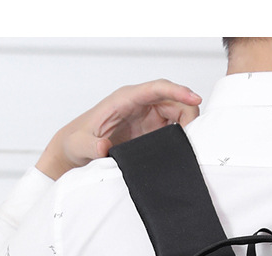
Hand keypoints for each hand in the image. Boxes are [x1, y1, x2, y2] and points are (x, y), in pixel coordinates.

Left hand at [35, 79, 202, 179]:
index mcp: (124, 99)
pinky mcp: (152, 130)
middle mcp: (139, 104)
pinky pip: (174, 127)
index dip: (177, 91)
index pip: (156, 88)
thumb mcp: (80, 145)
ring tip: (190, 146)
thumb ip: (91, 146)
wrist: (77, 150)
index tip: (194, 99)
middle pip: (174, 99)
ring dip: (188, 126)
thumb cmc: (77, 142)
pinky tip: (185, 148)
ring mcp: (147, 116)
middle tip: (194, 138)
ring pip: (178, 112)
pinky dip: (183, 135)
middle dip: (189, 113)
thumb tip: (104, 148)